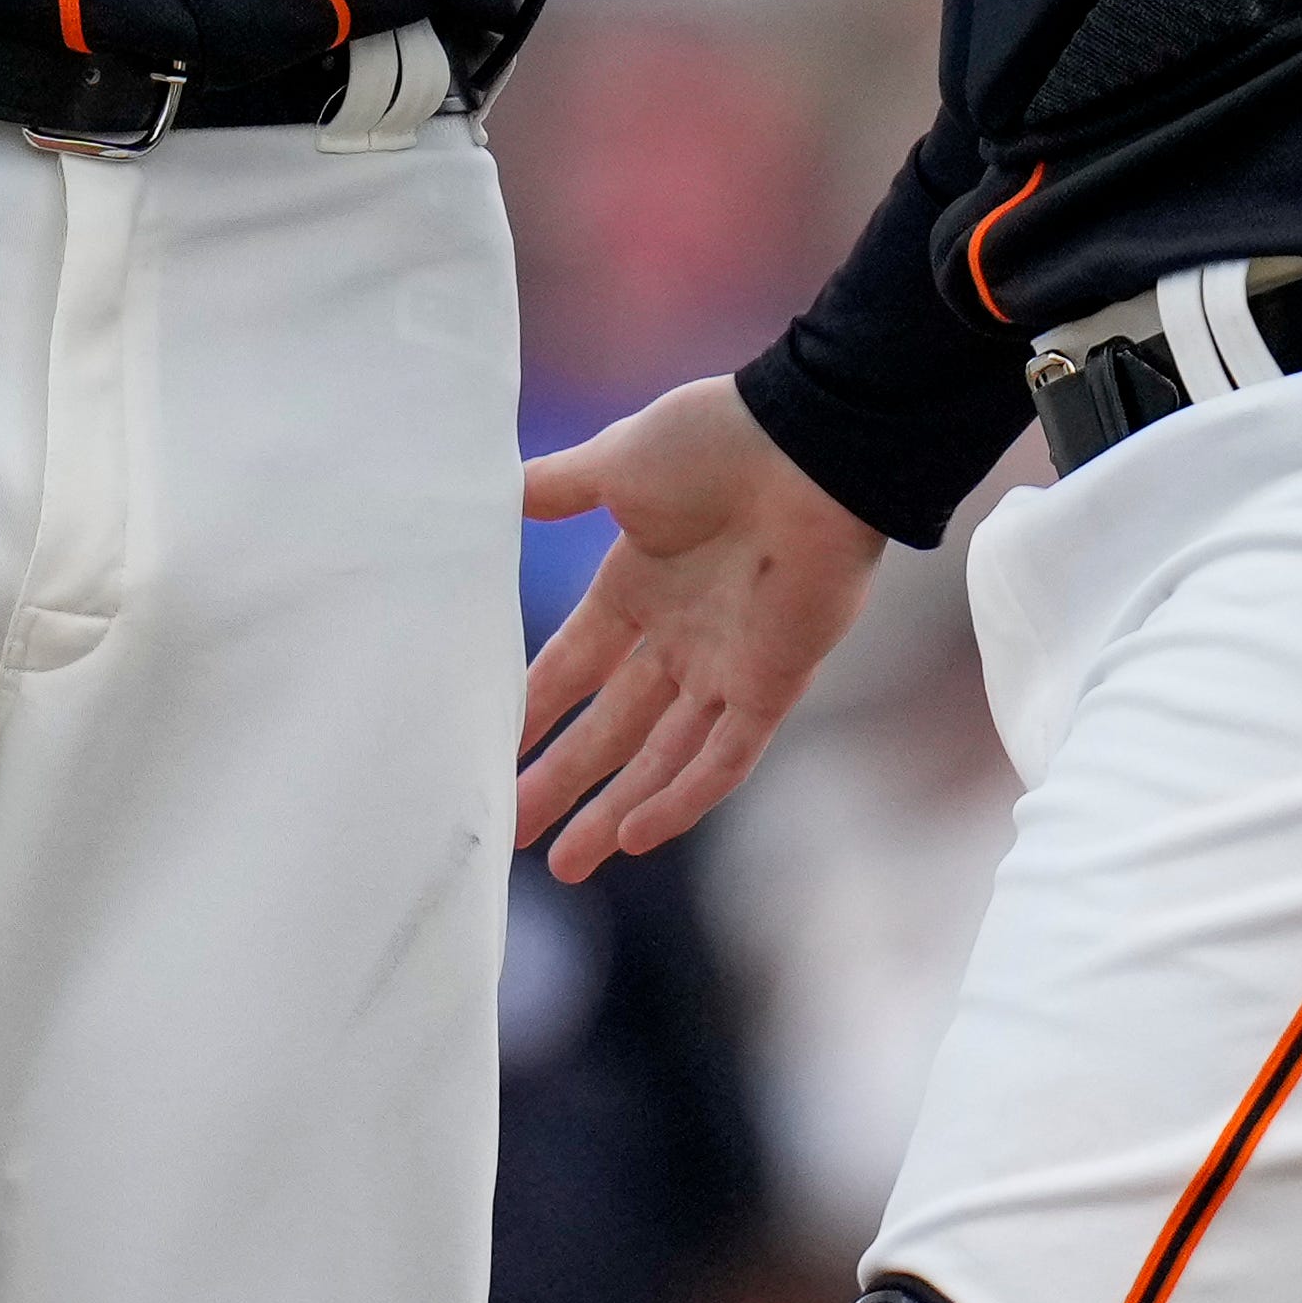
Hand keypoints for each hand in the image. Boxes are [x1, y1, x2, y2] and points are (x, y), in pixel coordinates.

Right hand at [515, 377, 884, 880]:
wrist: (811, 441)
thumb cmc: (717, 440)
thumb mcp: (616, 462)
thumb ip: (557, 487)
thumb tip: (498, 491)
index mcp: (636, 586)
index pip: (572, 666)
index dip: (533, 711)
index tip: (490, 753)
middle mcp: (678, 637)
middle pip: (609, 728)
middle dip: (561, 780)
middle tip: (513, 831)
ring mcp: (726, 666)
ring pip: (660, 757)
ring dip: (613, 810)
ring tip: (566, 862)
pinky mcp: (773, 683)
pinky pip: (725, 758)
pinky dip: (682, 797)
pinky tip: (636, 837)